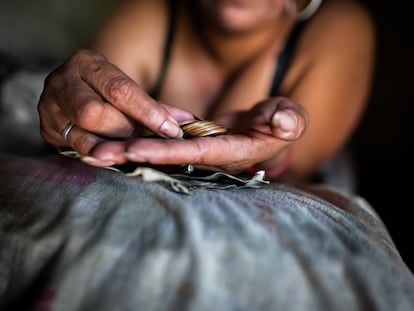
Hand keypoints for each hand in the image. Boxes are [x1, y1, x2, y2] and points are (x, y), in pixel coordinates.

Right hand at [37, 49, 192, 154]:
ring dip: (113, 148)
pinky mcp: (47, 131)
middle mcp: (61, 82)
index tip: (171, 130)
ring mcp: (49, 109)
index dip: (147, 112)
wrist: (71, 92)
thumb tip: (188, 121)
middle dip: (124, 129)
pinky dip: (100, 156)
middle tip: (141, 136)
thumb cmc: (107, 91)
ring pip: (83, 137)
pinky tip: (115, 158)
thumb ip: (155, 106)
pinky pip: (76, 151)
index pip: (119, 89)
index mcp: (86, 63)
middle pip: (94, 113)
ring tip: (132, 151)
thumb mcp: (127, 89)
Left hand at [82, 97, 307, 171]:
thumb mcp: (291, 117)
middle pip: (170, 157)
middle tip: (99, 155)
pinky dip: (140, 142)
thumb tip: (283, 123)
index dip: (167, 151)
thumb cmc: (282, 122)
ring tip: (94, 150)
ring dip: (130, 152)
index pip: (197, 153)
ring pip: (161, 152)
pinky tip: (115, 140)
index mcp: (234, 151)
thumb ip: (289, 119)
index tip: (135, 149)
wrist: (270, 128)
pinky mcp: (193, 144)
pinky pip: (163, 144)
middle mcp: (212, 157)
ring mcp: (200, 151)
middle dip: (137, 156)